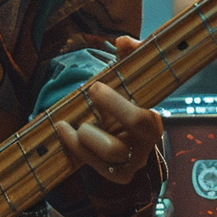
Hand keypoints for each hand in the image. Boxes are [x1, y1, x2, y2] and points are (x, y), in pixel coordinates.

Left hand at [55, 36, 163, 184]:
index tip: (95, 86)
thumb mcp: (129, 77)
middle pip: (131, 132)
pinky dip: (75, 147)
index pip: (140, 117)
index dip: (116, 103)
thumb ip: (130, 55)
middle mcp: (147, 145)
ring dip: (86, 135)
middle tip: (89, 94)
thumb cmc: (124, 99)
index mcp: (153, 121)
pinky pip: (95, 166)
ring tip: (70, 123)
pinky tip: (64, 131)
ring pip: (111, 152)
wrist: (124, 135)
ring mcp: (132, 163)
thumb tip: (123, 41)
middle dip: (109, 110)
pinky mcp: (117, 175)